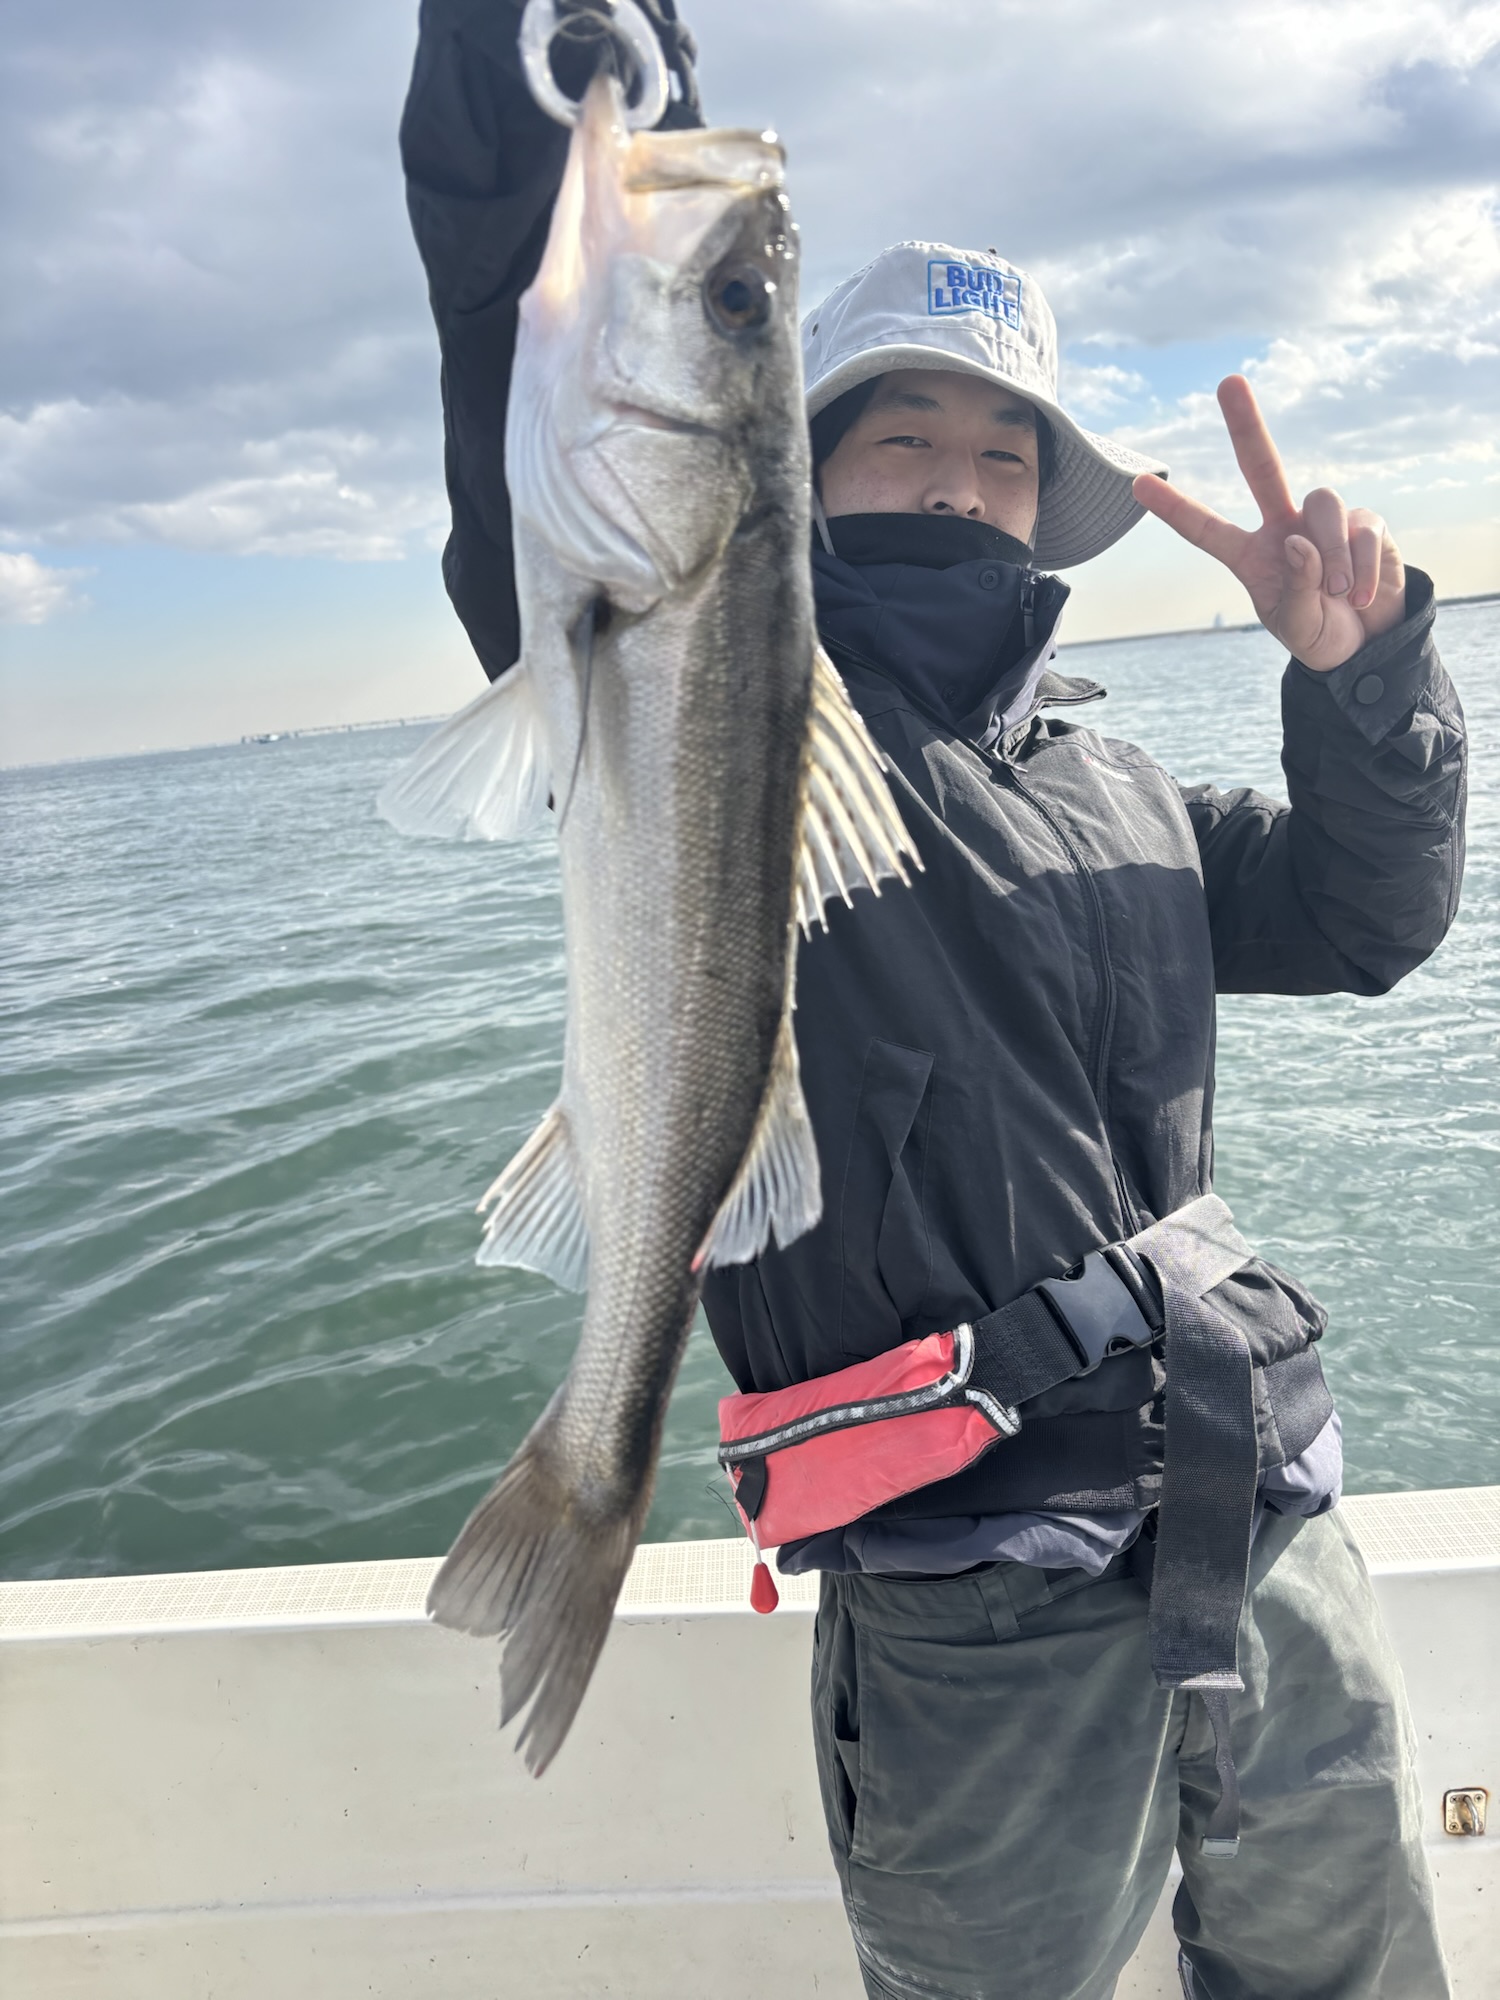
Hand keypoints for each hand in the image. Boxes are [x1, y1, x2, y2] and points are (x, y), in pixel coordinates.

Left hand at [1132, 376, 1404, 671]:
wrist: (1368, 644)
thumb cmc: (1320, 631)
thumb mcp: (1298, 625)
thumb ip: (1295, 591)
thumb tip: (1297, 542)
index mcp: (1251, 556)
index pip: (1205, 529)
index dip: (1174, 509)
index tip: (1136, 484)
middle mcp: (1284, 527)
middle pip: (1263, 466)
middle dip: (1246, 424)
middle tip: (1229, 382)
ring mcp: (1324, 520)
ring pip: (1322, 502)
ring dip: (1330, 553)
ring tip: (1337, 593)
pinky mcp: (1365, 523)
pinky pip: (1361, 530)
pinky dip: (1361, 568)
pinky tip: (1360, 595)